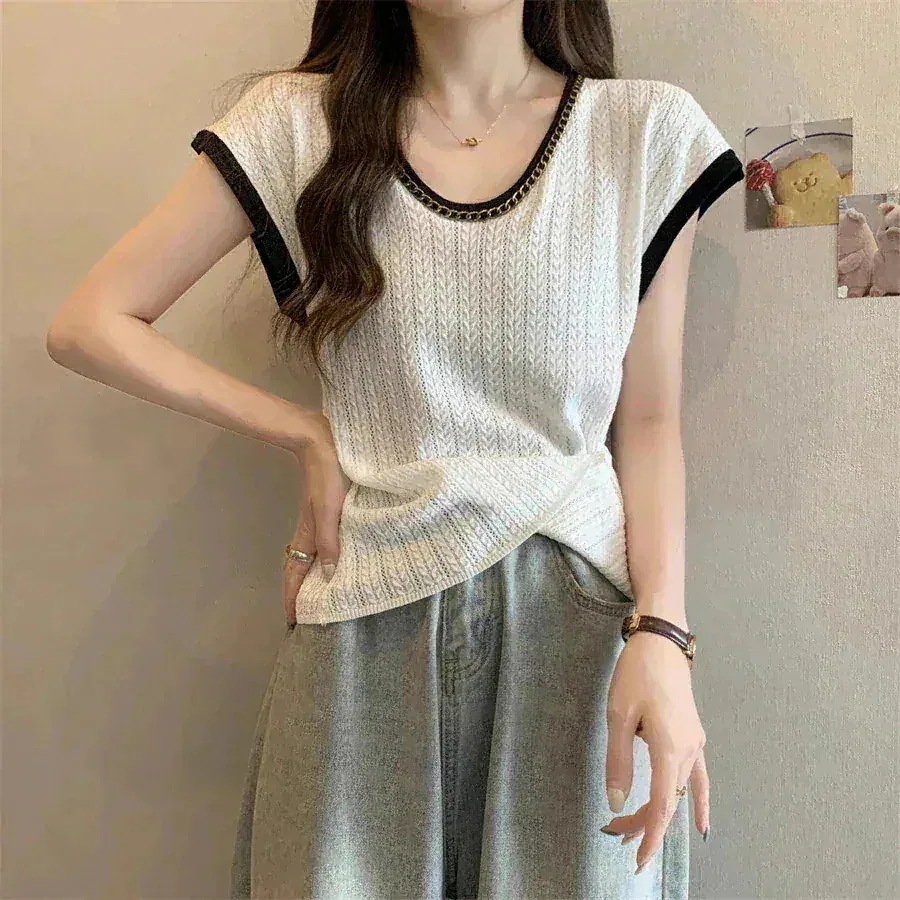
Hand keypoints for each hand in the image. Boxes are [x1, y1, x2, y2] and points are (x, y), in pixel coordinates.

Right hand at [282, 416, 350, 623]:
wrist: (325, 445)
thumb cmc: (329, 476)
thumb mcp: (331, 510)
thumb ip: (330, 541)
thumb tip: (329, 576)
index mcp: (309, 535)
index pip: (295, 573)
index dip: (292, 597)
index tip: (292, 621)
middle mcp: (311, 533)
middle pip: (300, 569)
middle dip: (300, 593)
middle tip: (308, 616)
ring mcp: (318, 522)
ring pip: (311, 557)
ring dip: (312, 578)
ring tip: (321, 596)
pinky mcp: (328, 512)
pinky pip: (322, 544)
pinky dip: (324, 559)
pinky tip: (337, 561)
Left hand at [601, 630, 709, 872]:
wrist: (660, 639)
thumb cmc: (637, 672)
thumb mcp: (618, 715)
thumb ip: (618, 760)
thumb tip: (616, 800)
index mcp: (670, 749)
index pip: (660, 805)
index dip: (647, 834)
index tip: (636, 859)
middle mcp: (689, 751)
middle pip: (668, 801)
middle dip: (644, 823)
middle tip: (616, 836)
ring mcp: (695, 743)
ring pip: (679, 791)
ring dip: (659, 812)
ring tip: (633, 830)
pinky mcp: (694, 734)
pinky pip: (699, 777)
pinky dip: (698, 801)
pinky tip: (700, 826)